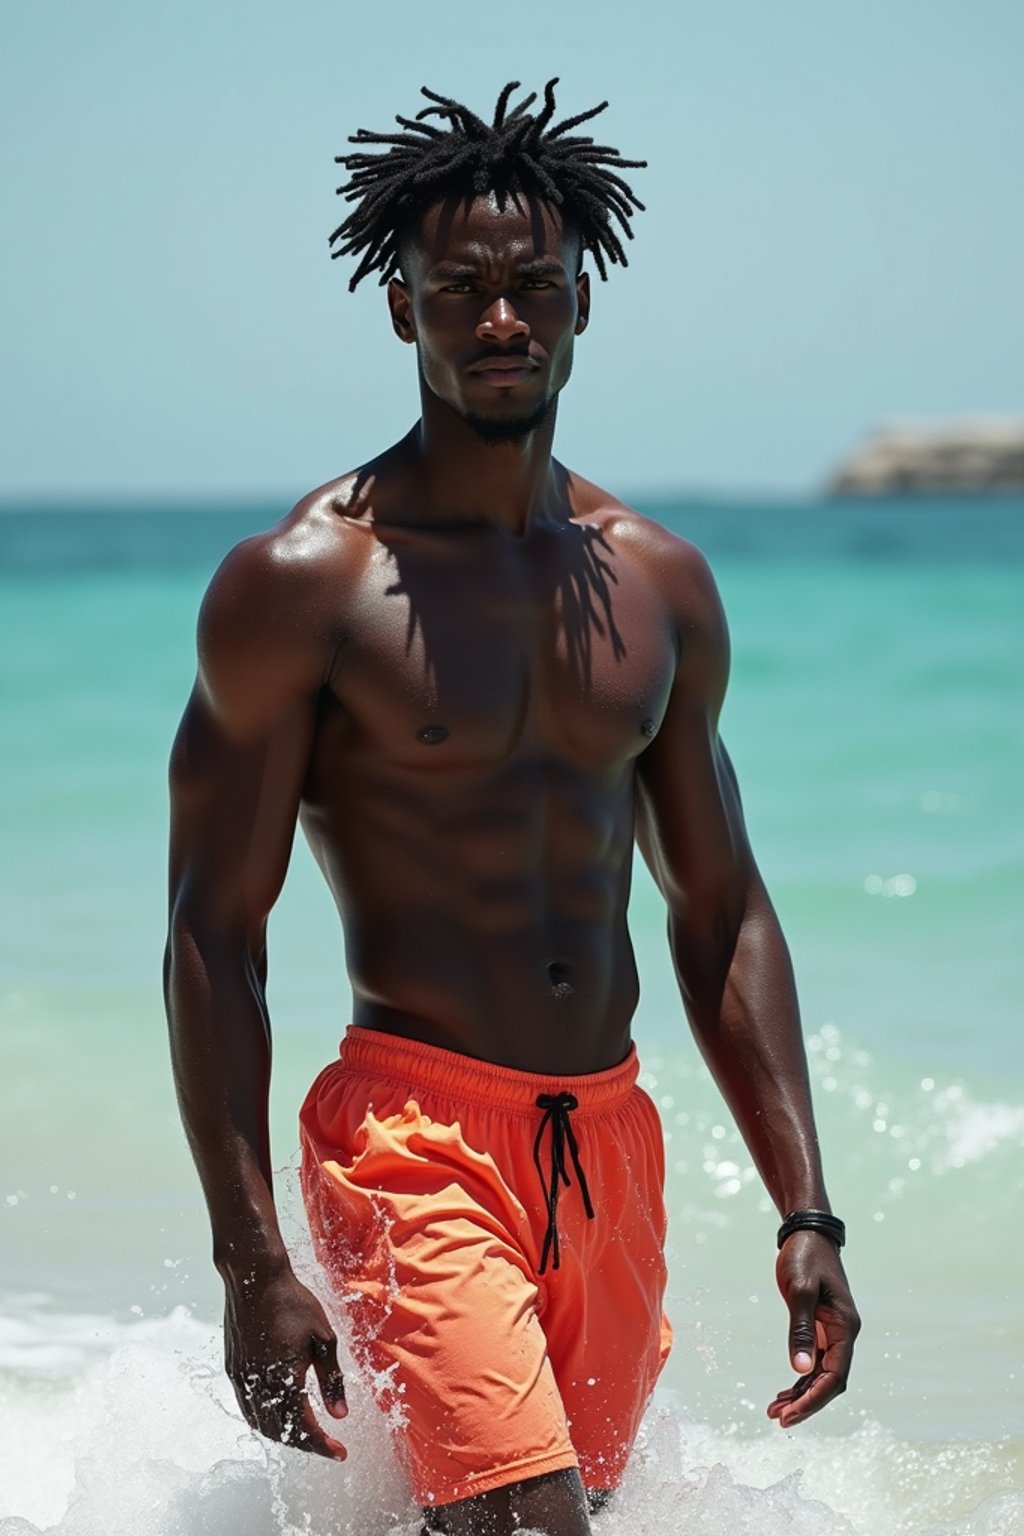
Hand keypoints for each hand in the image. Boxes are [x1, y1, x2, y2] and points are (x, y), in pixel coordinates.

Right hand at [223, 1266, 347, 1457]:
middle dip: (304, 1444)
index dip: (322, 1445)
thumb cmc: (293, 1303)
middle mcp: (258, 1384)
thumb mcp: (323, 1338)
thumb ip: (332, 1380)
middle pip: (280, 1432)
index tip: (340, 1453)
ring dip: (283, 1435)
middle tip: (326, 1445)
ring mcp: (242, 1377)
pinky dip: (265, 1420)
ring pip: (260, 1424)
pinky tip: (278, 1414)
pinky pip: (247, 1407)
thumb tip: (340, 1414)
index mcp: (284, 1378)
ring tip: (306, 1434)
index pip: (304, 1427)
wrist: (255, 1277)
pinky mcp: (233, 1368)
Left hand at [767, 1230, 859, 1428]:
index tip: (791, 1414)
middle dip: (806, 1403)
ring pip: (821, 1374)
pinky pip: (814, 1362)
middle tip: (778, 1418)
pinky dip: (800, 1379)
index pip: (835, 1376)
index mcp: (845, 1327)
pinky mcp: (820, 1327)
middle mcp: (843, 1333)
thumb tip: (800, 1370)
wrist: (807, 1232)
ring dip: (801, 1394)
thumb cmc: (804, 1257)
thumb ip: (799, 1329)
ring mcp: (833, 1331)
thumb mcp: (799, 1290)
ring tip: (774, 1411)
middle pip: (829, 1381)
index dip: (814, 1399)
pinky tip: (784, 1392)